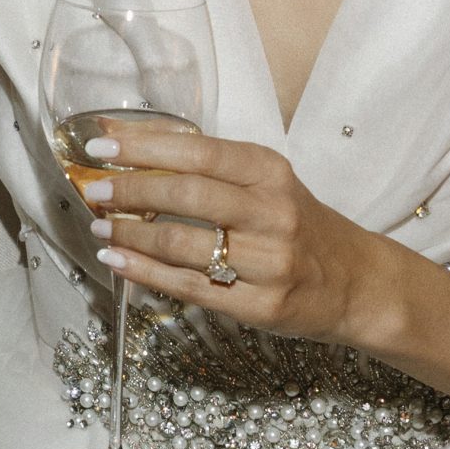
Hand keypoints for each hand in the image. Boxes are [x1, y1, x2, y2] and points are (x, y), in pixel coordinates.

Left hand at [80, 119, 403, 349]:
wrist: (356, 282)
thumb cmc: (298, 224)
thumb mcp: (266, 182)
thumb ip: (210, 165)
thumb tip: (134, 142)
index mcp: (270, 171)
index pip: (200, 151)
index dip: (144, 146)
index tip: (101, 142)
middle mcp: (272, 213)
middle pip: (188, 194)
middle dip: (130, 189)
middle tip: (93, 187)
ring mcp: (268, 262)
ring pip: (183, 243)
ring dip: (130, 232)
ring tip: (98, 224)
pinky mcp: (260, 306)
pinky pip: (190, 286)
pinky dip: (145, 272)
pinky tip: (117, 260)